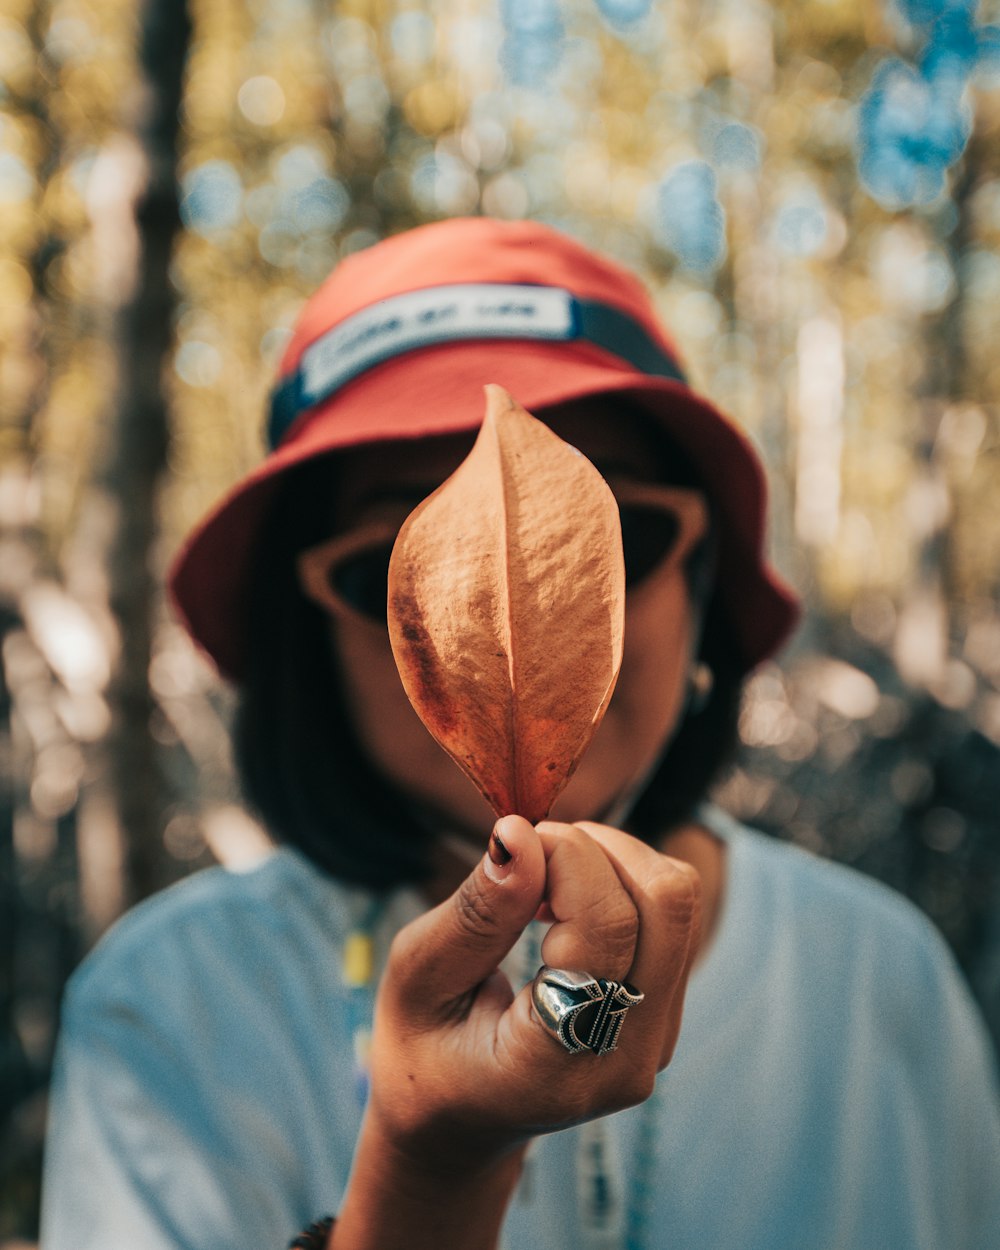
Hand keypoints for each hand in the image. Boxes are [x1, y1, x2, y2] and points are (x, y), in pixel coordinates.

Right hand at [365, 814, 701, 1176]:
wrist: (457, 1117)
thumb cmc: (425, 1046)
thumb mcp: (418, 979)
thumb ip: (476, 913)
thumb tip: (520, 833)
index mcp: (556, 1066)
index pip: (607, 929)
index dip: (567, 859)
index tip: (510, 837)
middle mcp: (627, 1057)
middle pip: (664, 904)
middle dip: (597, 848)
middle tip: (529, 851)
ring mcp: (656, 1038)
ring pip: (678, 901)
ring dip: (612, 858)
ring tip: (542, 877)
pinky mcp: (664, 1011)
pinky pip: (670, 916)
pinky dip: (620, 880)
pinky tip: (562, 899)